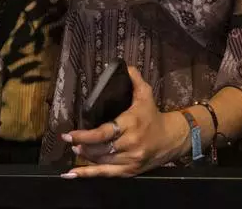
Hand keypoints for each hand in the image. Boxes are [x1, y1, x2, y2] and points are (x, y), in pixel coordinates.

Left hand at [62, 67, 186, 176]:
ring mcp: (130, 159)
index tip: (70, 133)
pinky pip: (105, 174)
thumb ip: (134, 79)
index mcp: (131, 124)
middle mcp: (130, 143)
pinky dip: (88, 174)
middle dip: (82, 144)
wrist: (171, 139)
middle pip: (100, 148)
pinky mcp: (129, 171)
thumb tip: (124, 66)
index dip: (85, 135)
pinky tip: (72, 174)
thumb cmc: (153, 115)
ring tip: (75, 148)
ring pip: (101, 160)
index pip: (104, 132)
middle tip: (69, 139)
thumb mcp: (146, 94)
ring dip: (85, 155)